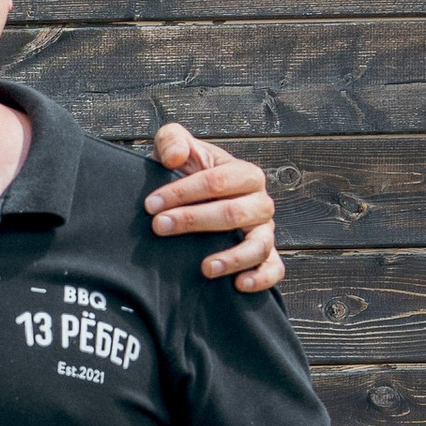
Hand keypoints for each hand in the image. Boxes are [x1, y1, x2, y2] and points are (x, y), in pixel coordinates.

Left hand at [145, 123, 283, 292]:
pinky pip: (274, 268)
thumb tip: (175, 157)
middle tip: (159, 227)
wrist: (194, 201)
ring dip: (232, 257)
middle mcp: (259, 202)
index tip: (151, 205)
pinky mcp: (266, 255)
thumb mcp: (177, 150)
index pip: (216, 181)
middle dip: (194, 221)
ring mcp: (265, 230)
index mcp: (243, 173)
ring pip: (258, 244)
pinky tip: (239, 284)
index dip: (182, 192)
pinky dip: (261, 277)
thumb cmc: (187, 174)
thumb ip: (172, 140)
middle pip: (233, 213)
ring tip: (205, 268)